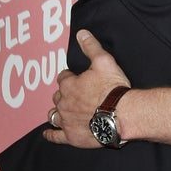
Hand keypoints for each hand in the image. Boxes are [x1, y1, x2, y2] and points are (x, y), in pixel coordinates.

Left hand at [44, 30, 130, 146]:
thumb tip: (81, 33)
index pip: (63, 78)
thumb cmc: (113, 88)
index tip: (77, 78)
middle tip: (76, 95)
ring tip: (62, 111)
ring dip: (57, 112)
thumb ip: (91, 47)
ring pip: (54, 115)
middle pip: (58, 96)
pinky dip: (51, 134)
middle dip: (65, 94)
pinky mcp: (72, 136)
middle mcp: (64, 103)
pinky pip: (56, 136)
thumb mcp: (104, 61)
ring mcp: (66, 120)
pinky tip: (48, 133)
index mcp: (69, 85)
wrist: (122, 114)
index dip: (70, 77)